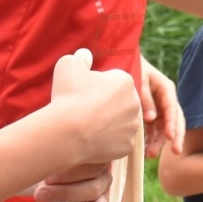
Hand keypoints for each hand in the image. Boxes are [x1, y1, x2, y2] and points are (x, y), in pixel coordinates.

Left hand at [34, 164, 113, 201]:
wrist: (43, 185)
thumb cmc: (47, 168)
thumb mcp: (50, 161)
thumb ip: (52, 160)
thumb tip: (39, 162)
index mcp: (95, 161)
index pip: (93, 166)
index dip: (71, 174)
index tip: (47, 178)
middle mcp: (103, 179)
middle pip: (94, 188)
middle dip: (66, 193)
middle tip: (40, 195)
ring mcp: (102, 200)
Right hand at [50, 48, 139, 164]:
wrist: (67, 132)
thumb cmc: (68, 97)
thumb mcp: (69, 65)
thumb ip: (80, 58)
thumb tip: (85, 55)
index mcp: (125, 81)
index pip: (114, 81)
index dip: (98, 87)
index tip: (84, 94)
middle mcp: (135, 102)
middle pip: (121, 102)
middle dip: (107, 105)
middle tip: (86, 111)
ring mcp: (132, 126)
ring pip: (121, 123)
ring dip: (109, 124)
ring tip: (88, 127)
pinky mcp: (127, 146)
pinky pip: (118, 142)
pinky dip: (108, 142)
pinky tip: (92, 141)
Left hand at [140, 58, 184, 157]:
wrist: (124, 63)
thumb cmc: (132, 68)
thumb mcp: (139, 79)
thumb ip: (146, 97)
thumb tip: (151, 119)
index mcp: (166, 89)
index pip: (172, 107)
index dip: (172, 122)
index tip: (170, 136)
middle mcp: (166, 100)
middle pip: (175, 120)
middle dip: (175, 136)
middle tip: (175, 151)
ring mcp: (160, 109)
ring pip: (164, 128)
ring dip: (160, 142)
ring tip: (151, 154)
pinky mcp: (152, 116)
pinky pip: (154, 130)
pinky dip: (150, 140)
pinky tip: (144, 151)